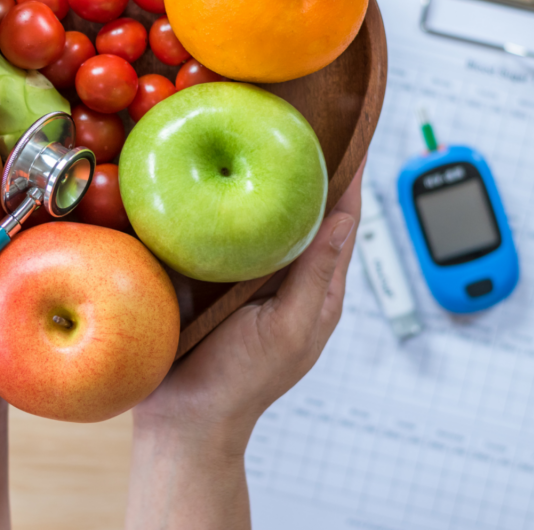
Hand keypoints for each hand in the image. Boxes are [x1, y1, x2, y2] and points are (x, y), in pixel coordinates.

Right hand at [125, 159, 364, 529]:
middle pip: (299, 208)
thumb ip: (318, 274)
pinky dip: (217, 203)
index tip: (351, 126)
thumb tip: (349, 217)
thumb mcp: (291, 327)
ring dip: (255, 178)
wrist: (182, 419)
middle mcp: (281, 274)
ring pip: (256, 215)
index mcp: (315, 287)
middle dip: (300, 165)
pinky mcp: (205, 275)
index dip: (349, 173)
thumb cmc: (241, 382)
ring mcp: (242, 274)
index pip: (341, 218)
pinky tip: (202, 175)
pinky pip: (217, 231)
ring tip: (247, 132)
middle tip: (291, 114)